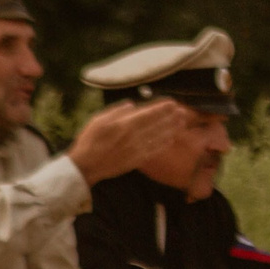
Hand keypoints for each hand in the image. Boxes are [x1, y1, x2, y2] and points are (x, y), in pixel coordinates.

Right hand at [67, 99, 188, 185]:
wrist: (86, 165)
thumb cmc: (90, 140)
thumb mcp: (99, 120)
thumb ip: (117, 111)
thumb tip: (132, 104)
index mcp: (124, 125)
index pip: (148, 114)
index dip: (161, 109)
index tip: (172, 103)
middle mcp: (134, 137)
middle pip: (157, 125)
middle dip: (171, 118)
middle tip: (183, 112)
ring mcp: (137, 150)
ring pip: (158, 138)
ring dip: (171, 130)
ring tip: (181, 123)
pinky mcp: (137, 160)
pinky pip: (154, 151)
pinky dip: (163, 144)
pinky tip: (171, 139)